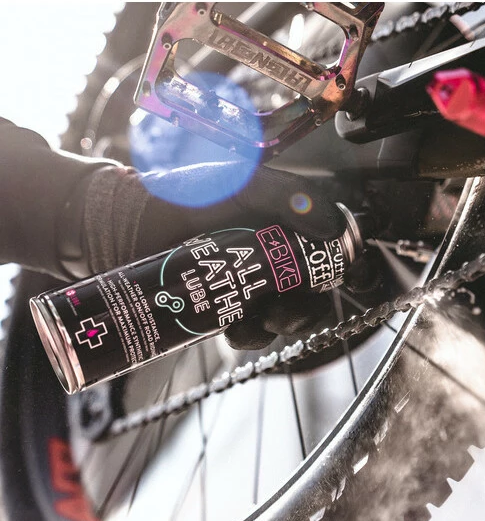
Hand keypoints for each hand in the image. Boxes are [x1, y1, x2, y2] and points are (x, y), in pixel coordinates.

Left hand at [79, 161, 340, 349]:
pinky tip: (235, 330)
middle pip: (308, 284)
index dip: (331, 264)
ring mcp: (243, 278)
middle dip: (305, 305)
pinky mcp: (220, 306)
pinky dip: (252, 334)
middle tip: (284, 312)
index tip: (325, 279)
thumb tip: (338, 228)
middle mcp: (265, 249)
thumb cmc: (171, 198)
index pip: (321, 243)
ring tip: (258, 321)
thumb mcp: (235, 186)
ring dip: (281, 323)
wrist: (110, 229)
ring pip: (283, 310)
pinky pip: (251, 327)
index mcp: (276, 218)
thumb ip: (287, 196)